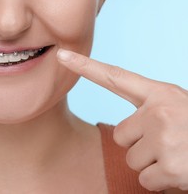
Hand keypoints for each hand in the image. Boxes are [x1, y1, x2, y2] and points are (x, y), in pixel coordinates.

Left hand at [57, 49, 187, 191]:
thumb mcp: (180, 111)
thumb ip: (152, 114)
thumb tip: (124, 137)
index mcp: (163, 94)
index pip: (116, 77)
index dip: (86, 67)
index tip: (62, 56)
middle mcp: (160, 111)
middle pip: (122, 135)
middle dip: (142, 146)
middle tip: (173, 144)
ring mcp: (166, 137)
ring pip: (133, 159)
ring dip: (154, 165)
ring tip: (182, 157)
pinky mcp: (172, 166)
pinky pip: (146, 180)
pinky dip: (164, 183)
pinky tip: (184, 173)